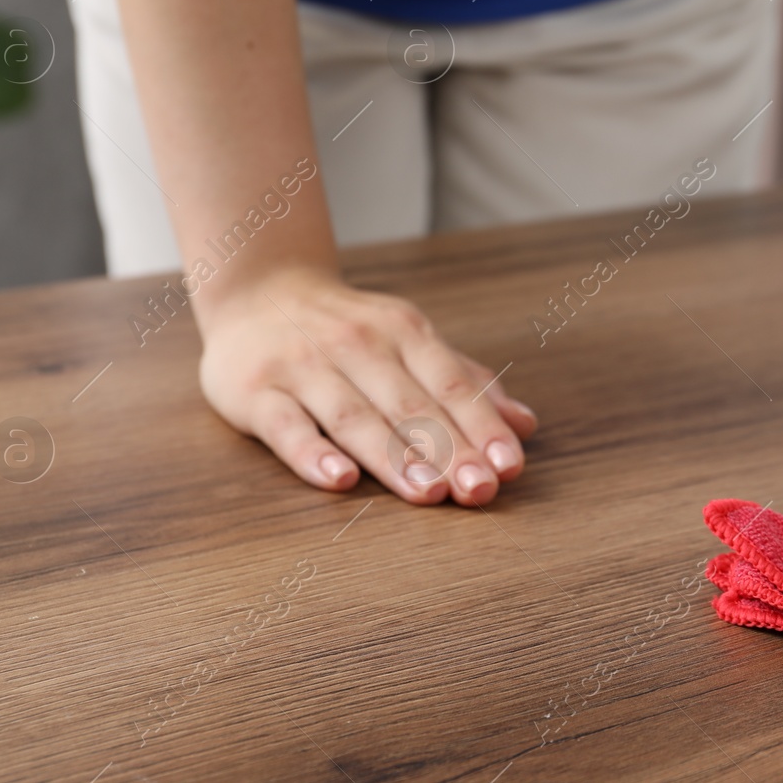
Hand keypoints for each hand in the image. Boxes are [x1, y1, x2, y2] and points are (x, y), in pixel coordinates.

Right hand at [197, 265, 536, 503]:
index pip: (450, 384)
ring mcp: (304, 365)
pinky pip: (287, 425)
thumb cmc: (348, 330)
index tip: (509, 466)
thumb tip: (526, 426)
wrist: (256, 290)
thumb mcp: (411, 341)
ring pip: (354, 417)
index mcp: (403, 331)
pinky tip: (340, 480)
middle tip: (479, 490)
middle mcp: (357, 343)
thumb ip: (466, 383)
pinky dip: (312, 453)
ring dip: (393, 456)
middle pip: (409, 404)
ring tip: (428, 492)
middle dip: (449, 448)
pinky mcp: (256, 390)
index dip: (482, 426)